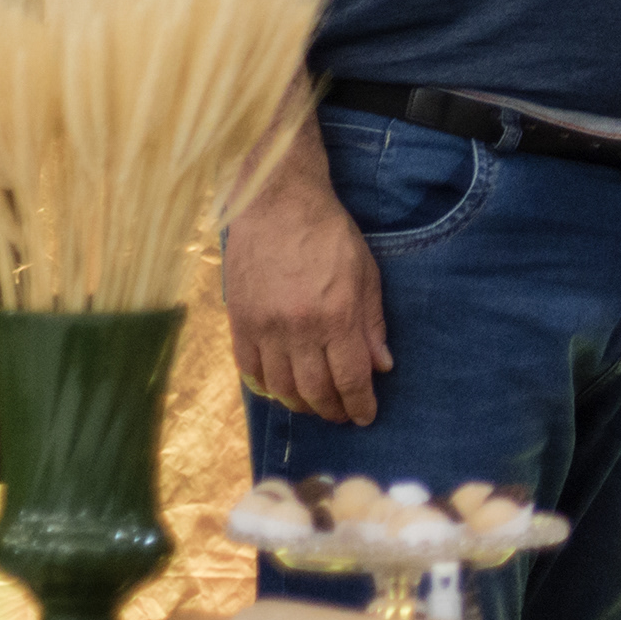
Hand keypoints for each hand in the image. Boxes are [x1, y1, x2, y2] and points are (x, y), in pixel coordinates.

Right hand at [223, 140, 390, 425]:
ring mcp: (265, 328)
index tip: (365, 416)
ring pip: (281, 388)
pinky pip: (251, 370)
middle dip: (332, 409)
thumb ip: (372, 322)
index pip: (350, 378)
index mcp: (336, 315)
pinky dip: (266, 387)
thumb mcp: (365, 272)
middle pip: (315, 390)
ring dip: (300, 404)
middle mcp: (299, 328)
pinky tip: (281, 388)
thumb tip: (381, 366)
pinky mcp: (239, 322)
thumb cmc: (329, 234)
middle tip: (342, 415)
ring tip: (315, 405)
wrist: (277, 203)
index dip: (359, 404)